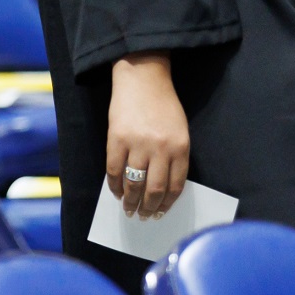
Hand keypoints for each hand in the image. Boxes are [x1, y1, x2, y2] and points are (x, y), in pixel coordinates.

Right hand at [106, 53, 187, 217]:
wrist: (142, 78)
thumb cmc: (163, 105)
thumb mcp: (179, 130)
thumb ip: (173, 157)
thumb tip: (161, 187)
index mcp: (180, 148)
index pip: (175, 186)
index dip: (167, 203)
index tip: (161, 212)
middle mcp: (161, 149)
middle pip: (154, 189)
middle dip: (149, 208)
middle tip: (143, 216)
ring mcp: (137, 144)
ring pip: (134, 183)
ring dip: (130, 201)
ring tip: (128, 209)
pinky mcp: (116, 138)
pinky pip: (114, 169)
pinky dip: (114, 184)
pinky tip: (115, 191)